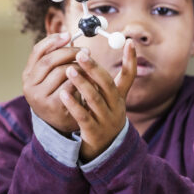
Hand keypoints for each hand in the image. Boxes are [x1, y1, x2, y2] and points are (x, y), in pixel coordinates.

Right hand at [22, 33, 80, 132]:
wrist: (61, 123)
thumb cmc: (59, 93)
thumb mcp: (52, 76)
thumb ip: (56, 59)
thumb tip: (68, 36)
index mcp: (28, 74)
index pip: (38, 51)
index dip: (53, 41)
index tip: (69, 34)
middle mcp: (29, 85)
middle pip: (49, 60)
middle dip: (69, 52)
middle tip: (86, 51)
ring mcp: (39, 97)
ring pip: (61, 72)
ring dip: (78, 67)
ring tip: (88, 67)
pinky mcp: (52, 106)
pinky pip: (70, 86)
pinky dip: (81, 81)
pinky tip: (88, 80)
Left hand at [60, 41, 136, 160]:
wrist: (103, 152)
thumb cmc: (102, 119)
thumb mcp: (109, 102)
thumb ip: (105, 82)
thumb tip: (95, 59)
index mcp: (119, 98)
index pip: (129, 76)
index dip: (131, 59)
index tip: (130, 41)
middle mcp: (116, 108)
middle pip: (107, 85)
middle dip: (94, 68)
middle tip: (80, 54)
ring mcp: (106, 121)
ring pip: (95, 100)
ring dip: (82, 83)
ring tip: (69, 70)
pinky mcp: (94, 132)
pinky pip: (83, 116)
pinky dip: (74, 104)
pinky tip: (63, 94)